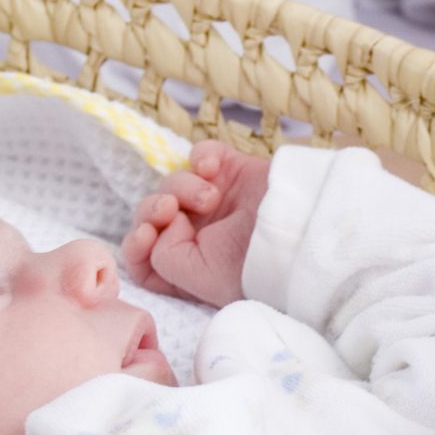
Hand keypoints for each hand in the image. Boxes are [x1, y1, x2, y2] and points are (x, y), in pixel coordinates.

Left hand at [121, 139, 271, 305]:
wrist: (298, 232)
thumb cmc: (253, 266)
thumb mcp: (200, 280)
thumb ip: (162, 259)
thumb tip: (167, 224)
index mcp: (189, 266)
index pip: (143, 257)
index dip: (136, 244)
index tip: (149, 234)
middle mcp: (198, 234)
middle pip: (152, 215)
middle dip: (153, 209)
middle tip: (172, 210)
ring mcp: (214, 202)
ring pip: (172, 182)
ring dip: (183, 187)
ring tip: (210, 196)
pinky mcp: (231, 171)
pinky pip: (201, 154)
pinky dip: (202, 156)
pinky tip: (214, 168)